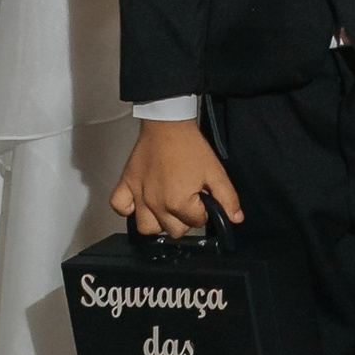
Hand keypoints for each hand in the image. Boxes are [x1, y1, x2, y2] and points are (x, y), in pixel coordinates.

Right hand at [110, 120, 243, 238]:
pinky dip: (128, 209)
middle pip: (173, 230)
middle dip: (184, 219)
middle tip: (188, 199)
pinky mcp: (126, 184)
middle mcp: (156, 203)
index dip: (204, 211)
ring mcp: (139, 195)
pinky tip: (141, 203)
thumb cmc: (190, 146)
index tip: (202, 196)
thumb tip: (235, 218)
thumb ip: (227, 198)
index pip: (196, 223)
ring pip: (147, 228)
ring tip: (166, 206)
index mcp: (178, 203)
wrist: (168, 124)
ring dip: (158, 221)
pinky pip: (119, 207)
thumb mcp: (216, 172)